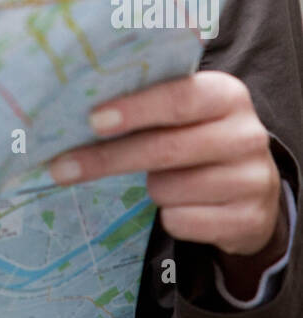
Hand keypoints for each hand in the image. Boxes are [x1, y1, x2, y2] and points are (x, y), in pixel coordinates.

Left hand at [46, 71, 287, 282]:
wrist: (255, 190)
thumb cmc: (200, 137)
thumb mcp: (188, 112)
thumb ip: (150, 102)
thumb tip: (75, 107)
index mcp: (227, 95)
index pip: (179, 98)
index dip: (135, 109)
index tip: (92, 121)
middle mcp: (247, 134)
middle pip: (166, 148)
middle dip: (108, 158)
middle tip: (62, 167)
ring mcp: (253, 180)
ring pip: (168, 189)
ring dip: (151, 188)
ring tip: (162, 179)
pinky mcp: (250, 221)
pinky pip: (182, 222)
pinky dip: (170, 216)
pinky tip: (184, 205)